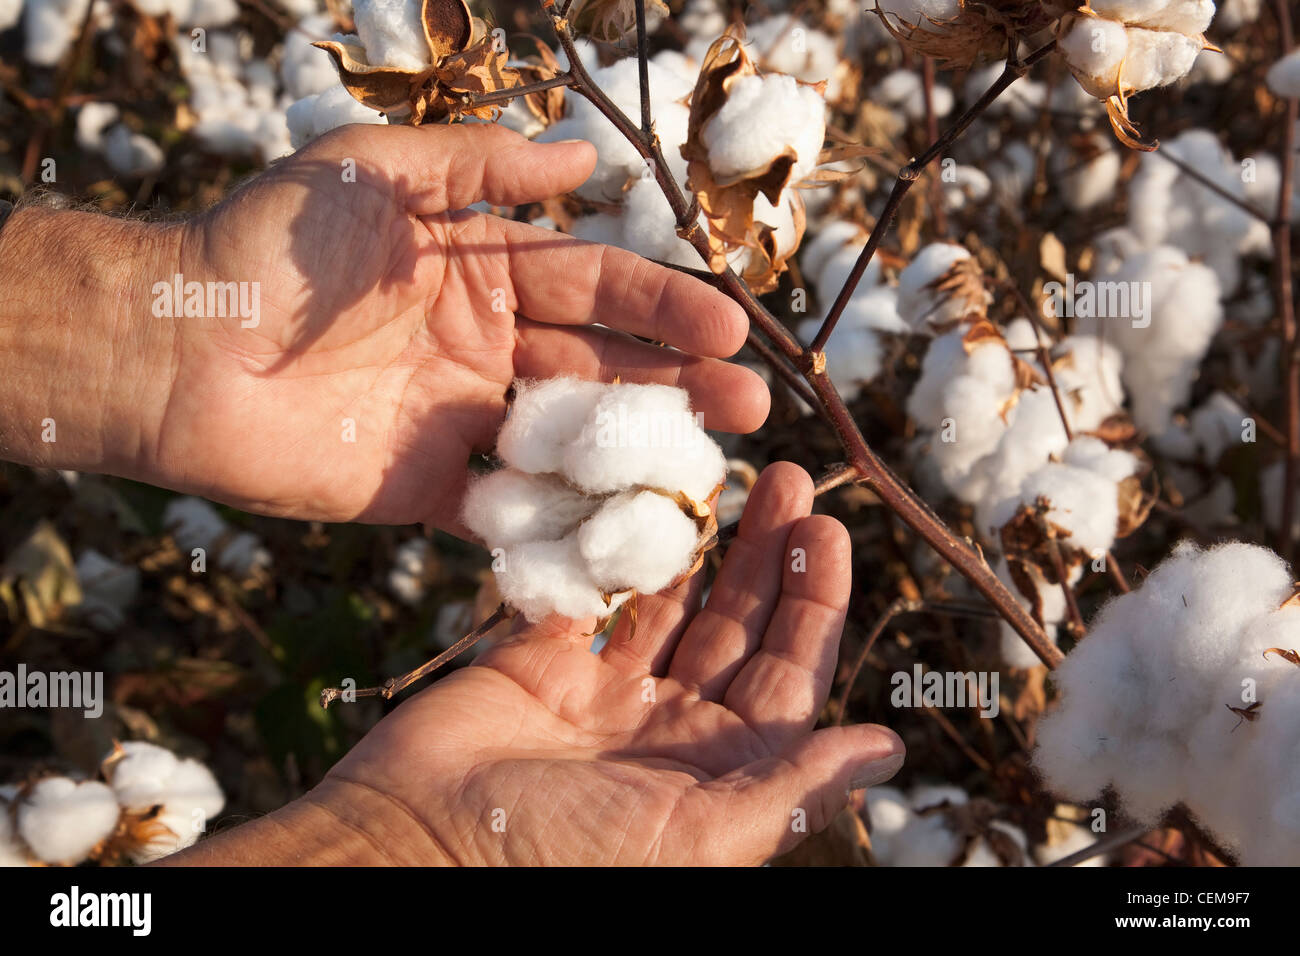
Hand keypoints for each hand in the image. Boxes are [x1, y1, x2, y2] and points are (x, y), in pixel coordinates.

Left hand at [162, 123, 767, 528]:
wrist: (180, 348)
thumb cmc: (271, 247)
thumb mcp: (377, 174)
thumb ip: (480, 167)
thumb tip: (584, 161)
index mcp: (485, 273)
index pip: (597, 287)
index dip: (664, 308)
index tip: (727, 330)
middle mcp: (490, 349)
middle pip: (605, 369)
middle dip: (681, 387)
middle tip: (752, 411)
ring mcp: (468, 424)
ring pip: (575, 443)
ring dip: (644, 457)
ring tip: (712, 473)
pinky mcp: (434, 493)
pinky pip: (516, 511)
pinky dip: (569, 522)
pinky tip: (632, 533)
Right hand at [171, 464, 903, 865]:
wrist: (417, 851)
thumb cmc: (565, 861)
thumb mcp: (697, 833)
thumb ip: (789, 784)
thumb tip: (891, 749)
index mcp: (716, 769)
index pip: (786, 672)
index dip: (813, 600)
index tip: (826, 527)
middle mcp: (668, 729)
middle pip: (735, 625)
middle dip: (765, 553)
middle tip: (787, 477)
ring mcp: (603, 695)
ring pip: (668, 602)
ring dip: (699, 543)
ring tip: (722, 473)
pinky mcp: (539, 664)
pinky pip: (589, 596)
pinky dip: (613, 554)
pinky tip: (641, 500)